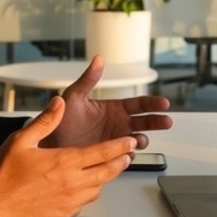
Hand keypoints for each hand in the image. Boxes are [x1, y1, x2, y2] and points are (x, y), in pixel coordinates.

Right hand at [0, 96, 136, 216]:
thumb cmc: (4, 176)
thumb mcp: (22, 140)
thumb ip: (45, 121)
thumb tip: (59, 103)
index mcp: (64, 162)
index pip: (102, 152)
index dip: (120, 146)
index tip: (130, 142)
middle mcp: (72, 183)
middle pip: (107, 172)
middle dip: (120, 162)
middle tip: (127, 155)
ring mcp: (70, 202)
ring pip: (98, 189)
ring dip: (104, 179)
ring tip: (105, 170)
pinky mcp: (64, 215)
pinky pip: (84, 204)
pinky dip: (87, 194)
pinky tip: (81, 188)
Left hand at [41, 56, 172, 149]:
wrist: (49, 142)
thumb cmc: (60, 119)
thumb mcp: (74, 96)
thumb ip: (88, 80)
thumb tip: (98, 59)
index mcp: (113, 109)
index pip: (138, 104)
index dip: (152, 104)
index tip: (164, 104)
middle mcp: (118, 124)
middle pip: (145, 122)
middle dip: (157, 121)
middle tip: (167, 122)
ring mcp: (115, 141)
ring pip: (138, 141)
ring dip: (142, 140)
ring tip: (138, 140)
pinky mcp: (109, 156)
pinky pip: (125, 156)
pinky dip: (129, 155)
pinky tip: (127, 153)